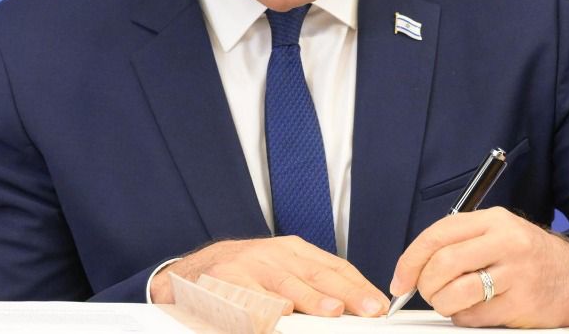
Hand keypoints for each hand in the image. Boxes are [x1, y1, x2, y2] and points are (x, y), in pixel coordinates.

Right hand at [149, 236, 389, 317]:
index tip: (379, 304)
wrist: (190, 272)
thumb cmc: (241, 274)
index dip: (358, 285)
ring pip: (285, 285)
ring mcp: (248, 268)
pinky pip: (250, 299)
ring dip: (310, 299)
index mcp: (290, 250)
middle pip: (314, 274)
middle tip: (367, 308)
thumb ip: (309, 283)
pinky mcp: (225, 284)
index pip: (332, 266)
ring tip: (331, 311)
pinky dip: (266, 309)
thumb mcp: (279, 270)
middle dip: (345, 292)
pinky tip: (279, 317)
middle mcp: (271, 255)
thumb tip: (350, 305)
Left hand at [389, 209, 568, 327]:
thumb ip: (460, 242)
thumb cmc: (528, 255)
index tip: (400, 279)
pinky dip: (464, 318)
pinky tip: (474, 311)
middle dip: (425, 285)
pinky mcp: (522, 304)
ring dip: (442, 304)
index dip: (410, 259)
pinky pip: (475, 317)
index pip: (438, 235)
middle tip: (426, 293)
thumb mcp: (498, 232)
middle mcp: (505, 242)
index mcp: (493, 220)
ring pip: (456, 293)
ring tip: (448, 303)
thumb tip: (414, 267)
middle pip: (443, 264)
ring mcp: (515, 274)